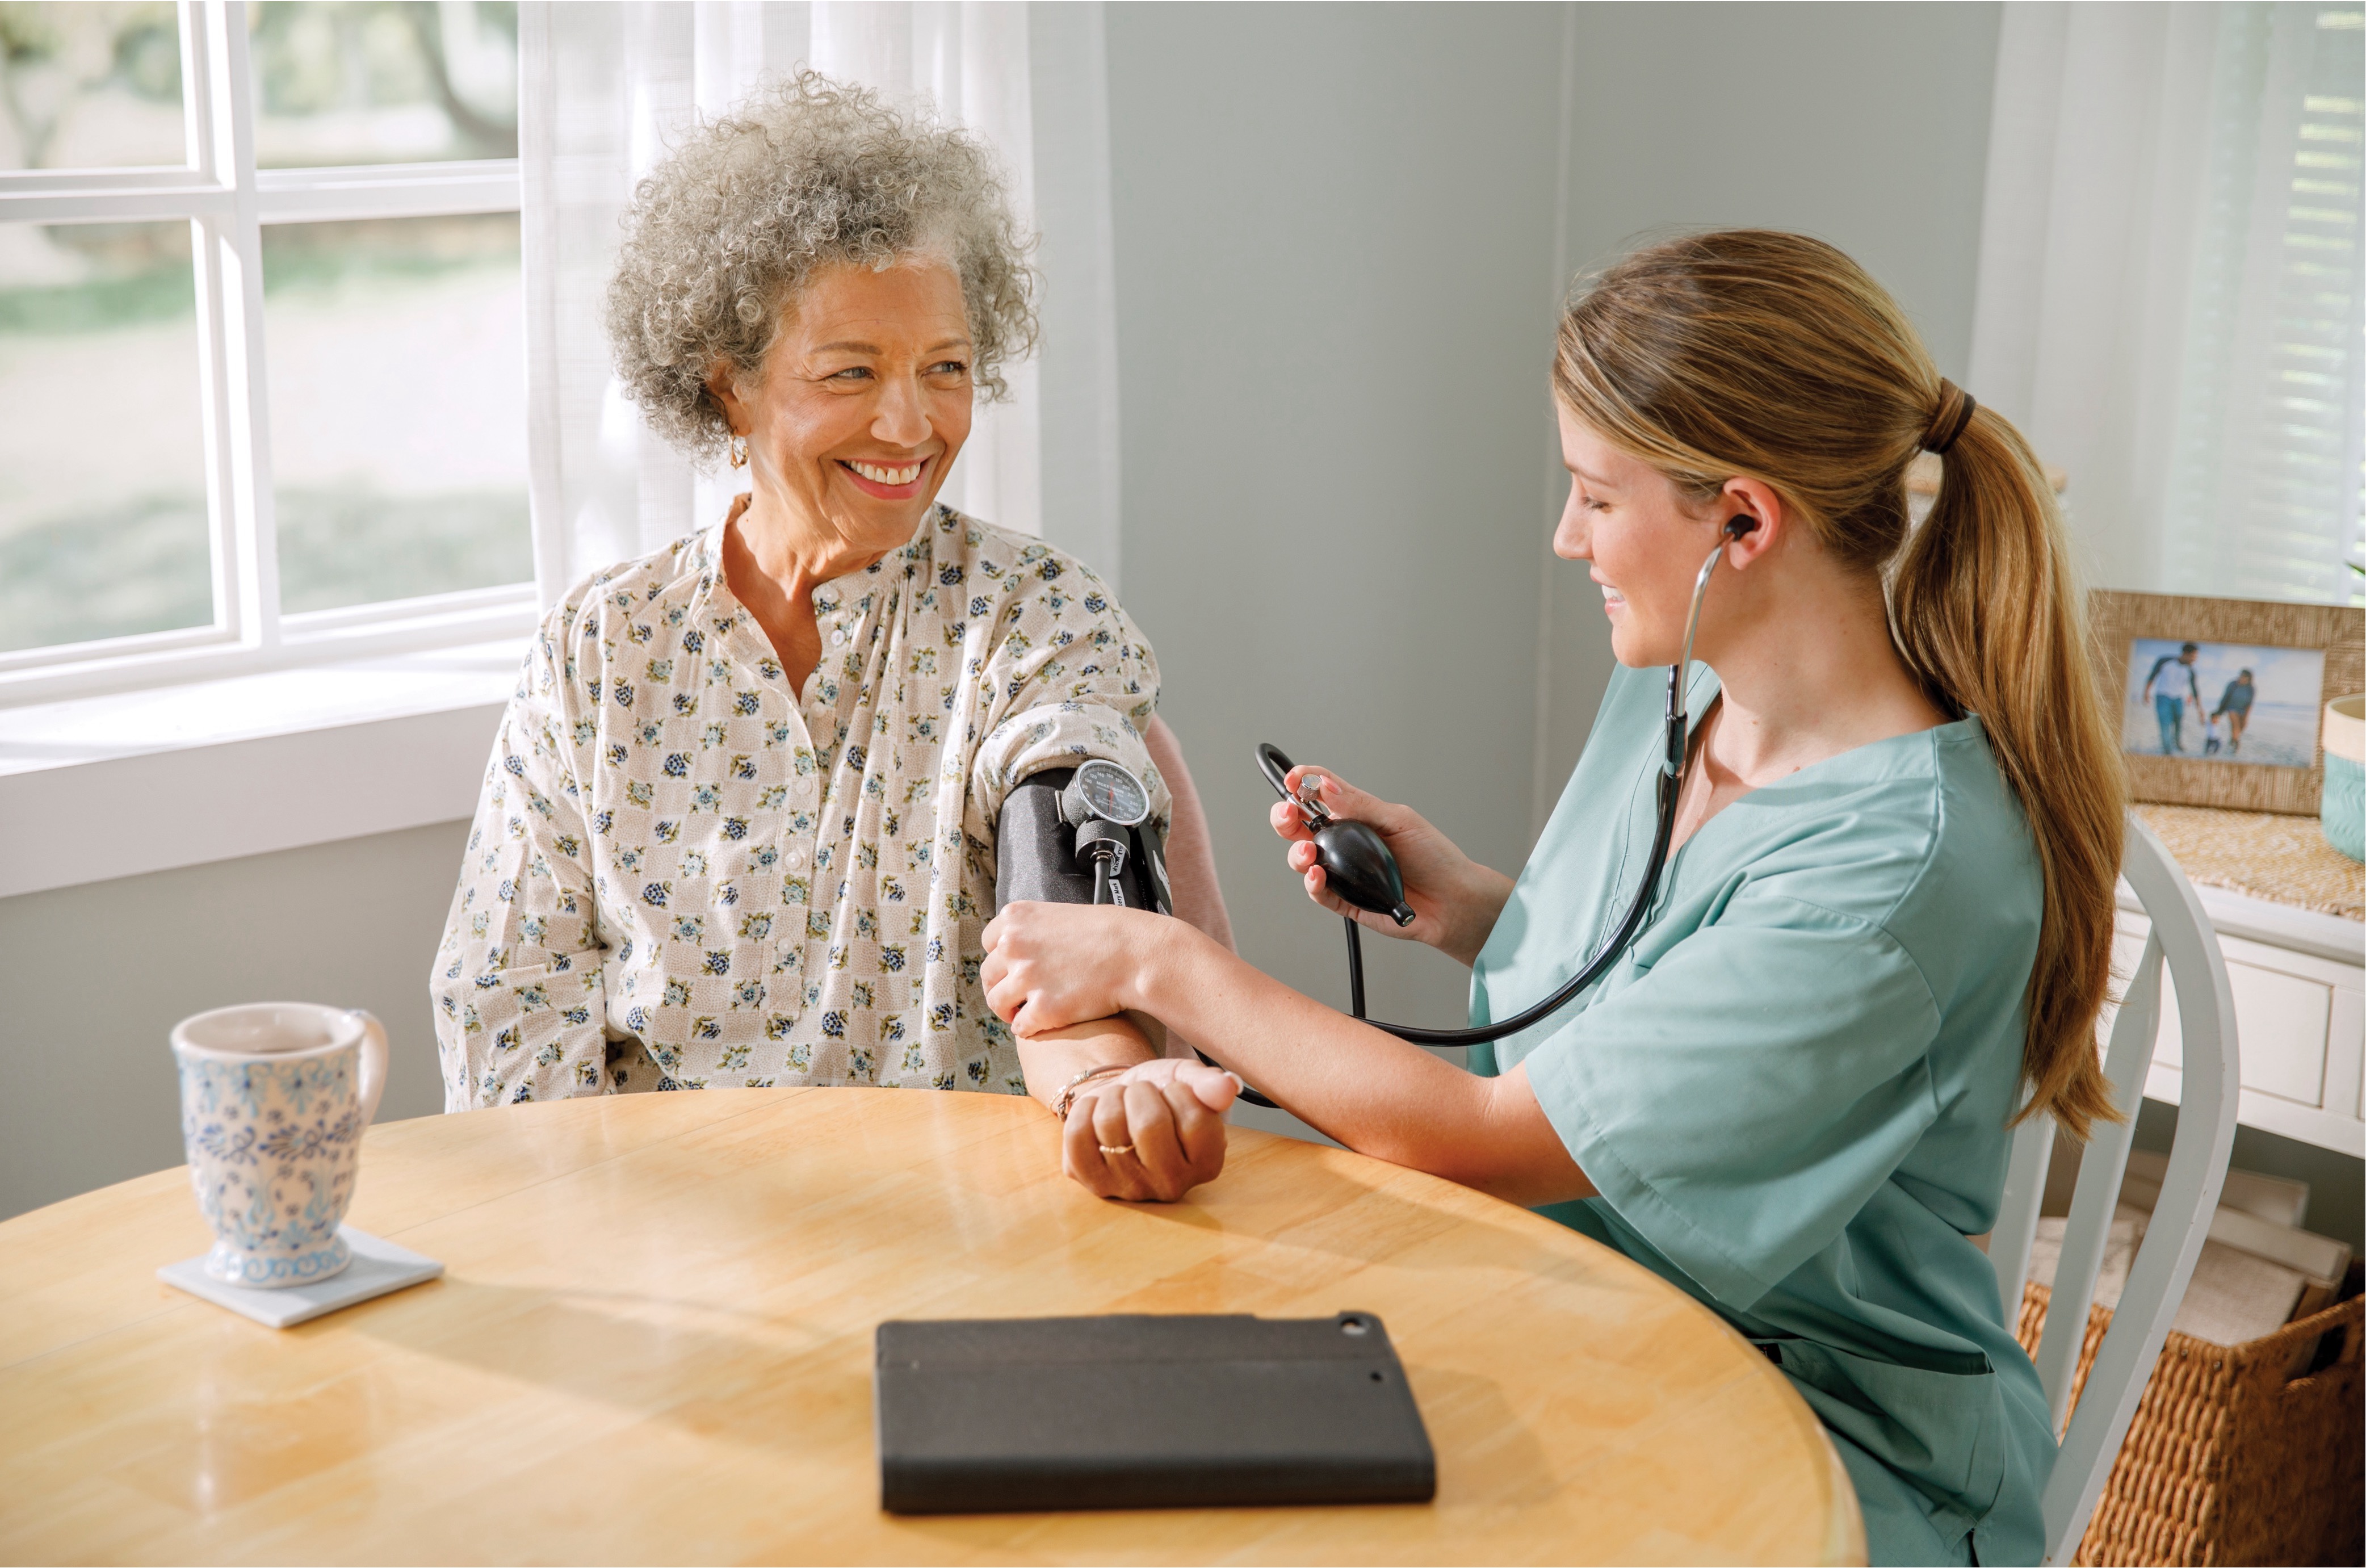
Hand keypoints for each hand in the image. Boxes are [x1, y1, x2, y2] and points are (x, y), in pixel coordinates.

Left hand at [982, 900, 1187, 1037]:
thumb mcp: (1062, 916)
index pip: (989, 942)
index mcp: (1016, 917)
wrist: (1138, 953)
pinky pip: (1020, 1027)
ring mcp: (1027, 977)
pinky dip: (1030, 1028)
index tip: (1012, 968)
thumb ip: (1034, 931)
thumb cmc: (1111, 933)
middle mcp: (1014, 945)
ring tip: (1027, 1011)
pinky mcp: (1043, 1008)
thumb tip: (1018, 952)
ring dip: (1011, 1010)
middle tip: (1016, 997)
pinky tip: (1046, 1022)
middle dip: (1001, 987)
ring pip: (997, 1003)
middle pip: (988, 974)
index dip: (1001, 959)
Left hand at [1064, 1058, 1237, 1200]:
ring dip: (1112, 1098)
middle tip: (1141, 1094)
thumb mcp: (1187, 1079)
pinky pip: (1077, 1137)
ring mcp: (1130, 1190)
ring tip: (1121, 1103)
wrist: (1121, 1102)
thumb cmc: (1160, 1093)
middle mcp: (1172, 1186)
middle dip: (1141, 1093)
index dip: (1179, 1092)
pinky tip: (1096, 1114)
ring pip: (1109, 1126)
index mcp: (1207, 1163)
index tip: (1174, 1092)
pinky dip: (1083, 1111)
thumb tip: (1227, 1086)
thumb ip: (1209, 1083)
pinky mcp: (1093, 1183)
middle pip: (1150, 1126)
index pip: (1196, 1120)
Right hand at [1269, 767, 1513, 966]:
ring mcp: (1343, 872)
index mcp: (1356, 816)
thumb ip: (1360, 805)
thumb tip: (1325, 787)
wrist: (1453, 900)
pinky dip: (1313, 884)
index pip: (1321, 794)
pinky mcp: (1346, 901)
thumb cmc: (1434, 856)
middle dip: (1285, 818)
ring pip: (1303, 860)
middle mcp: (1345, 843)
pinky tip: (1317, 876)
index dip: (1303, 784)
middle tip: (1289, 814)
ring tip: (1308, 852)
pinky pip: (1320, 893)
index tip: (1294, 780)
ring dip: (1297, 853)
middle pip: (1300, 827)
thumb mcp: (1399, 820)